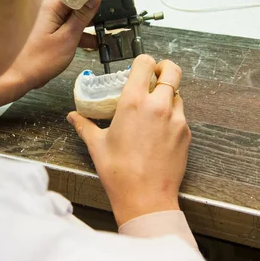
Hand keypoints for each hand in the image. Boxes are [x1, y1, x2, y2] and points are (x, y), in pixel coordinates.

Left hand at [0, 0, 100, 106]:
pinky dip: (82, 32)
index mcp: (53, 3)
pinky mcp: (51, 29)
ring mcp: (50, 18)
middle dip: (99, 5)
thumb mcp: (68, 39)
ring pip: (77, 14)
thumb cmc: (38, 60)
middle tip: (118, 9)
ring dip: (92, 22)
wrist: (19, 77)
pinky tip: (96, 41)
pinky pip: (70, 25)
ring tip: (110, 26)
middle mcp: (51, 6)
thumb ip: (82, 17)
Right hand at [66, 55, 190, 225]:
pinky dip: (172, 115)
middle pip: (172, 70)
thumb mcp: (97, 145)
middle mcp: (158, 106)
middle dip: (164, 69)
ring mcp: (176, 119)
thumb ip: (85, 125)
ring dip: (168, 94)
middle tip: (155, 76)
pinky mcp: (186, 134)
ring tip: (154, 109)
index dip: (143, 61)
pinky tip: (158, 131)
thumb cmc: (120, 173)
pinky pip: (181, 115)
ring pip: (178, 93)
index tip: (139, 68)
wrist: (146, 198)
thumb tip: (73, 117)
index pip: (145, 63)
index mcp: (134, 102)